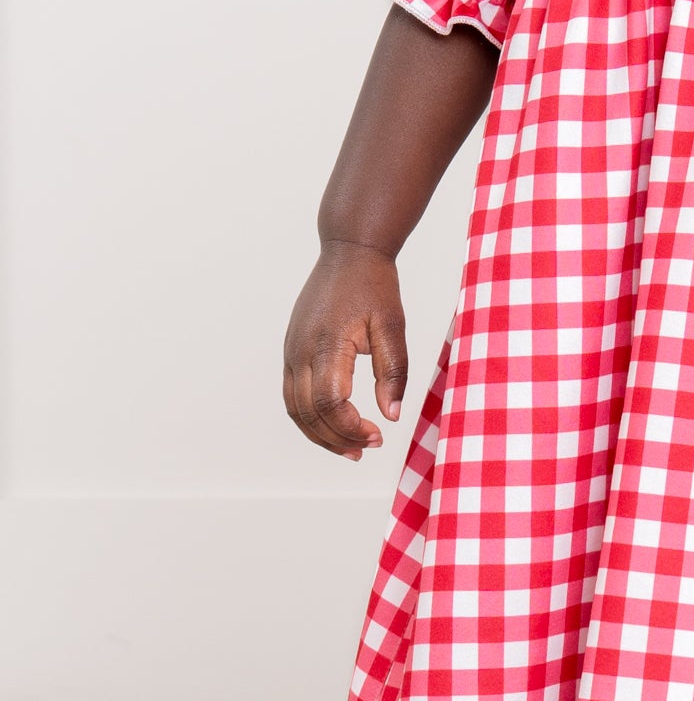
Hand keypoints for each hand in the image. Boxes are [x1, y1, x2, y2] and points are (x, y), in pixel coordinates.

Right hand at [282, 241, 408, 459]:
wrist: (349, 252)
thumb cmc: (374, 286)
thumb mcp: (393, 326)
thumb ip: (393, 372)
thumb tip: (391, 415)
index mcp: (328, 343)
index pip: (330, 402)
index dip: (351, 427)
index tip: (378, 436)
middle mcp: (301, 350)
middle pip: (309, 413)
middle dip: (338, 438)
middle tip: (368, 448)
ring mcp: (291, 350)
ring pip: (295, 409)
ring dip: (320, 434)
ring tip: (351, 448)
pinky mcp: (291, 349)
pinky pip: (292, 394)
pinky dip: (309, 417)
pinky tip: (333, 426)